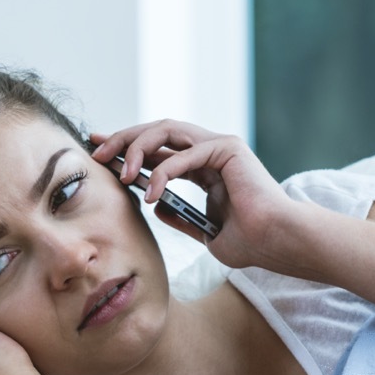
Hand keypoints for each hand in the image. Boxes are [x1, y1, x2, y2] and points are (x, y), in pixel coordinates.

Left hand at [90, 119, 301, 270]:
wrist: (277, 243)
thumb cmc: (250, 242)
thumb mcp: (204, 231)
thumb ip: (180, 216)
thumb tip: (155, 206)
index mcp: (206, 167)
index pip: (159, 148)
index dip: (126, 147)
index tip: (99, 153)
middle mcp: (211, 150)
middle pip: (157, 131)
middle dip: (123, 138)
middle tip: (97, 153)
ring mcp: (219, 146)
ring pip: (166, 130)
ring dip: (137, 147)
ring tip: (121, 172)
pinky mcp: (228, 149)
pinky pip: (184, 154)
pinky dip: (163, 172)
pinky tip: (151, 192)